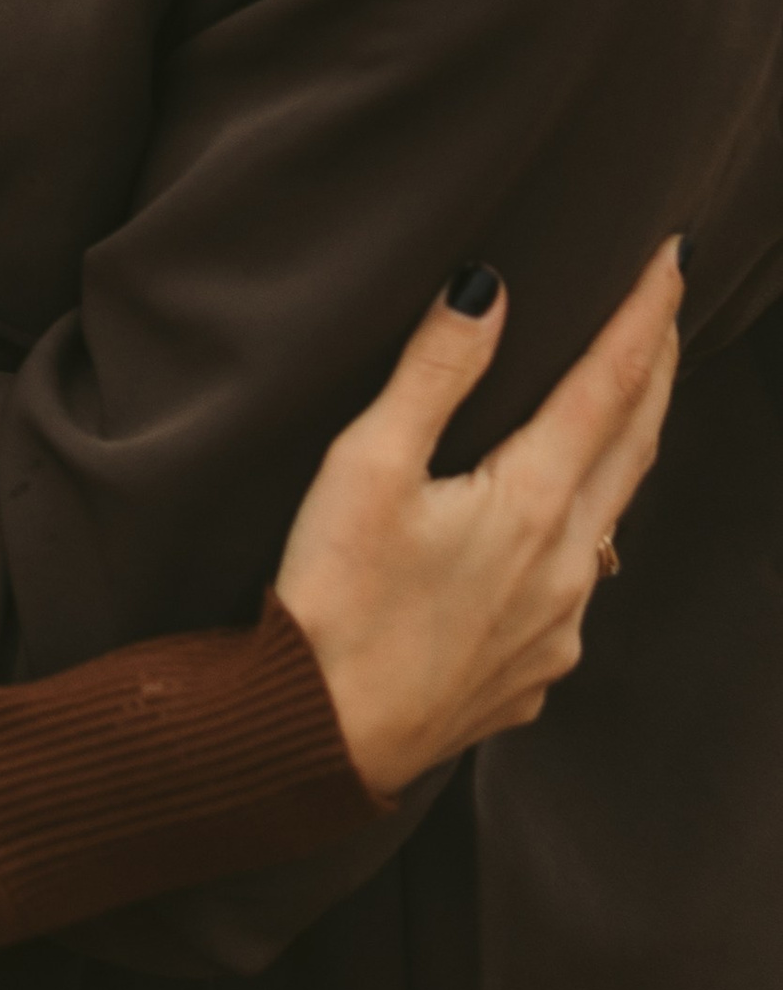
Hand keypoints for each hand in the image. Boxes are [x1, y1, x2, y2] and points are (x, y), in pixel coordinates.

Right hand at [274, 241, 682, 800]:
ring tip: (617, 406)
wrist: (318, 736)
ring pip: (610, 518)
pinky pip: (575, 587)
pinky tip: (549, 530)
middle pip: (634, 446)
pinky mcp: (532, 673)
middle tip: (667, 306)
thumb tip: (489, 288)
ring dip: (621, 450)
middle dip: (655, 369)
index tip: (672, 254)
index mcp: (533, 504)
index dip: (644, 314)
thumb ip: (433, 372)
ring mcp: (558, 629)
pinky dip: (578, 532)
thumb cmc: (332, 597)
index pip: (610, 385)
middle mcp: (567, 568)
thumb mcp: (366, 465)